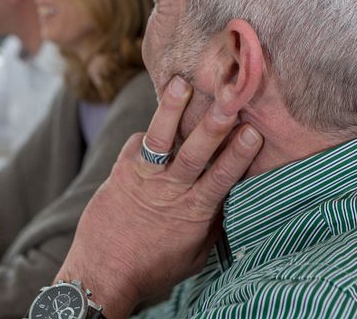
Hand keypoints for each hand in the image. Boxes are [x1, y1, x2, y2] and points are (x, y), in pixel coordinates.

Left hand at [56, 76, 262, 318]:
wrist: (103, 275)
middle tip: (228, 99)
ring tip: (181, 83)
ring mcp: (144, 179)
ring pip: (160, 138)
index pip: (222, 178)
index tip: (254, 131)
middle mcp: (171, 191)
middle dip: (213, 125)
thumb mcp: (195, 254)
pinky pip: (137, 143)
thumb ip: (213, 222)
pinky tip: (161, 118)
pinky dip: (149, 130)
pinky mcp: (121, 172)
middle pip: (195, 152)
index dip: (239, 154)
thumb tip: (232, 197)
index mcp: (195, 212)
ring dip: (172, 109)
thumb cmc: (154, 268)